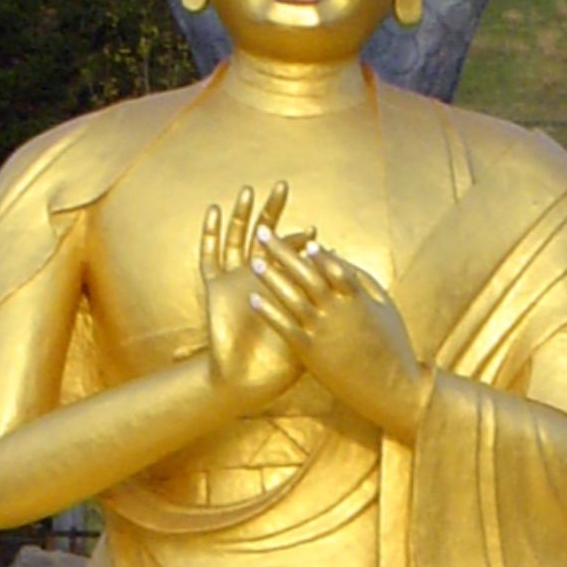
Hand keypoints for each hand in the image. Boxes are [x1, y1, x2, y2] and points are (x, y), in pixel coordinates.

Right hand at [201, 183, 308, 410]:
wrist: (248, 381)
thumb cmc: (283, 363)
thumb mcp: (314, 332)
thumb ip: (330, 307)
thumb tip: (356, 286)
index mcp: (284, 287)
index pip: (295, 256)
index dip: (303, 244)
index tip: (314, 232)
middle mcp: (260, 278)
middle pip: (267, 237)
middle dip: (273, 212)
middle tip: (282, 186)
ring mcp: (236, 280)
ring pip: (238, 239)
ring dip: (243, 216)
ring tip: (248, 191)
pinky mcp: (216, 288)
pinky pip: (210, 257)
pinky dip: (211, 234)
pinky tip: (214, 212)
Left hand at [247, 232, 431, 438]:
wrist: (391, 387)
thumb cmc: (391, 344)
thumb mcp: (384, 306)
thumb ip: (361, 280)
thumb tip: (337, 259)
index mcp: (357, 298)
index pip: (334, 267)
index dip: (319, 254)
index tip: (305, 240)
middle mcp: (337, 310)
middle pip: (305, 274)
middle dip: (283, 252)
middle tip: (263, 232)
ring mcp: (322, 330)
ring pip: (291, 297)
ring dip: (271, 278)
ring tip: (254, 261)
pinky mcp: (310, 352)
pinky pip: (284, 327)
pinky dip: (268, 312)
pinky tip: (253, 300)